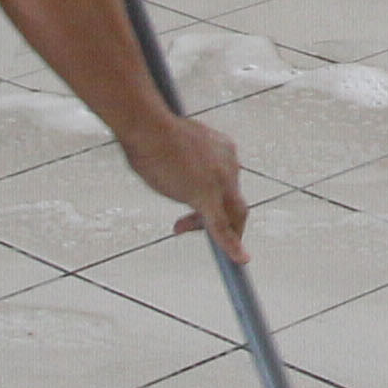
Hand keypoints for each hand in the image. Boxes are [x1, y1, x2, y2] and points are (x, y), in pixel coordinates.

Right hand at [125, 111, 249, 255]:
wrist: (148, 127)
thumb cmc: (151, 130)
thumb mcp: (173, 143)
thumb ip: (179, 159)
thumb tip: (163, 164)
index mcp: (224, 149)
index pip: (226, 180)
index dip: (213, 195)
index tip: (194, 201)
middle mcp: (230, 165)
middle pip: (232, 200)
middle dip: (214, 216)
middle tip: (184, 223)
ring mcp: (221, 182)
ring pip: (229, 215)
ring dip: (210, 229)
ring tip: (181, 228)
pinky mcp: (207, 197)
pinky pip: (222, 227)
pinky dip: (231, 245)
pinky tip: (239, 260)